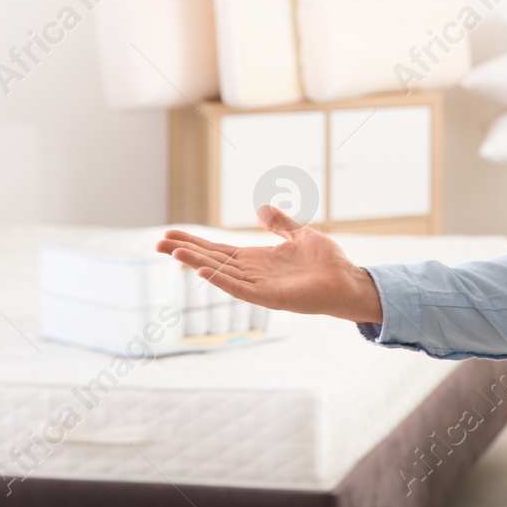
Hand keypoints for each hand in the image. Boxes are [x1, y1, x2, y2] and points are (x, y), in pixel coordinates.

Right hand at [155, 206, 383, 323]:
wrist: (348, 281)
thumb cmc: (327, 263)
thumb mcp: (300, 235)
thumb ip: (280, 224)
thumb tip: (262, 208)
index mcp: (257, 260)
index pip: (218, 250)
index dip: (195, 242)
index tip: (170, 235)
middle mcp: (253, 274)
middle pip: (212, 260)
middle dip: (186, 252)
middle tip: (157, 243)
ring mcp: (260, 287)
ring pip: (221, 273)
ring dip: (197, 263)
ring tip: (173, 253)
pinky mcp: (271, 297)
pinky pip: (241, 289)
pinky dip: (222, 280)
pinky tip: (205, 270)